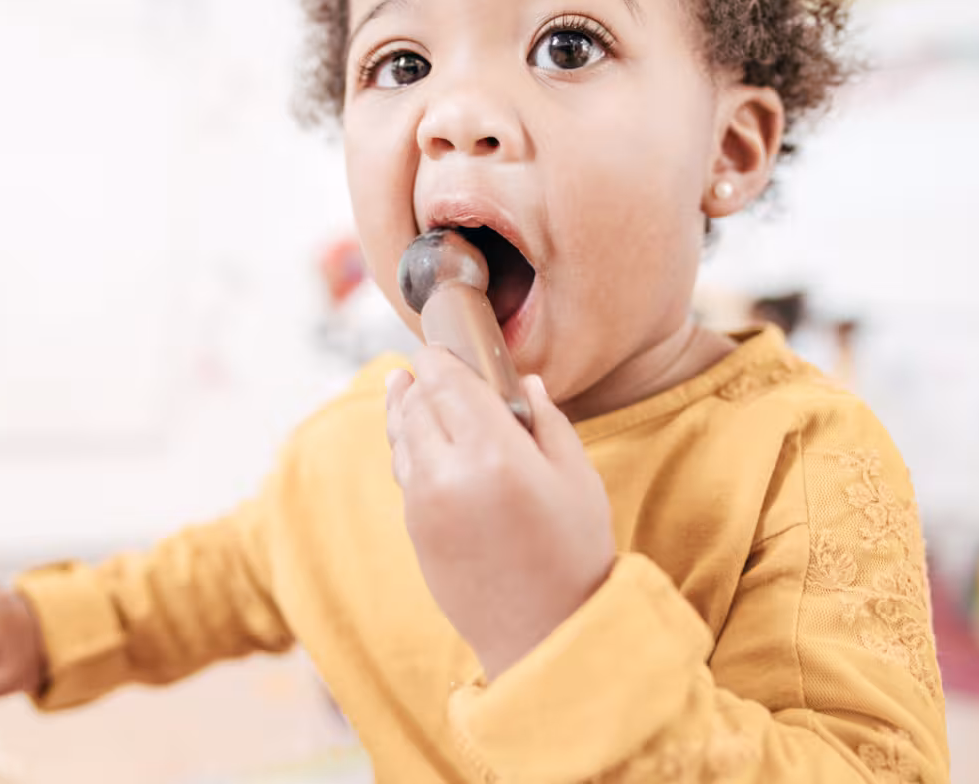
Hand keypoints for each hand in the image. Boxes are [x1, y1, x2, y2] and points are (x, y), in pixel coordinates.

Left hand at [385, 346, 615, 676]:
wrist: (544, 635)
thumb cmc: (574, 554)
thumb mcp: (576, 478)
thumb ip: (546, 421)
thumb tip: (525, 382)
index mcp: (494, 453)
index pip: (448, 382)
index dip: (441, 357)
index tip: (443, 344)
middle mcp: (447, 474)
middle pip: (417, 404)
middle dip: (420, 379)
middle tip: (425, 362)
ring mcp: (423, 505)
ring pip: (401, 437)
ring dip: (404, 408)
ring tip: (405, 387)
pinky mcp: (414, 530)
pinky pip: (404, 472)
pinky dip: (406, 445)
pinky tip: (415, 435)